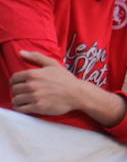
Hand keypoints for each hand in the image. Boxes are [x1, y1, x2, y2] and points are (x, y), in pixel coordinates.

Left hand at [9, 50, 126, 125]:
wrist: (77, 94)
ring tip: (23, 101)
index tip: (19, 85)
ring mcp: (34, 97)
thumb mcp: (52, 64)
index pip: (14, 78)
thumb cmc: (66, 79)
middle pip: (14, 90)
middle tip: (22, 93)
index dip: (15, 82)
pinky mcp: (38, 107)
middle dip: (17, 91)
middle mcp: (31, 85)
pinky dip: (21, 108)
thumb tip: (21, 52)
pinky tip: (25, 107)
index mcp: (33, 74)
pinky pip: (21, 109)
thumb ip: (36, 57)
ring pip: (16, 100)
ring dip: (18, 100)